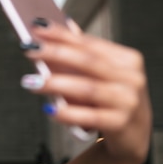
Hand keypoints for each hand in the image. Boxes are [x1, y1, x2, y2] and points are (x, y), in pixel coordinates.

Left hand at [24, 22, 151, 163]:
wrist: (133, 136)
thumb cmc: (112, 100)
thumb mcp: (103, 76)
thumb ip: (83, 56)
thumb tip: (58, 30)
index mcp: (127, 60)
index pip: (89, 43)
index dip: (62, 35)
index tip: (37, 28)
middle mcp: (131, 78)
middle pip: (88, 62)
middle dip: (56, 53)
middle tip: (29, 51)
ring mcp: (128, 101)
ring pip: (87, 89)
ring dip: (55, 83)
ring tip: (30, 82)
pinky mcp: (120, 124)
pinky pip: (89, 117)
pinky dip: (67, 113)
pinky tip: (49, 109)